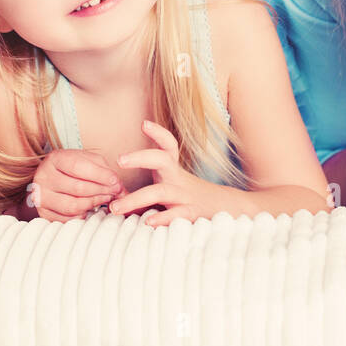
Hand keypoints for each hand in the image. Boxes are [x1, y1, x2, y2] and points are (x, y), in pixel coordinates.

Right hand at [28, 149, 124, 221]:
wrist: (52, 176)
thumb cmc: (73, 167)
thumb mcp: (88, 160)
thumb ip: (105, 171)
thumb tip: (121, 190)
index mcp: (54, 159)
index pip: (78, 167)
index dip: (100, 175)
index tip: (115, 181)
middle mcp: (43, 178)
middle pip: (78, 188)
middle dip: (101, 191)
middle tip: (115, 191)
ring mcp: (41, 197)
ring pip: (73, 206)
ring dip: (95, 203)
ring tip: (106, 199)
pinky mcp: (44, 213)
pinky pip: (67, 219)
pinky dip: (83, 215)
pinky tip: (91, 208)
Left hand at [107, 121, 235, 225]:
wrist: (230, 210)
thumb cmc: (193, 199)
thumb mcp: (174, 187)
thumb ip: (150, 189)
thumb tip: (115, 195)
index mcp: (174, 171)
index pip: (168, 146)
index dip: (158, 133)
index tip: (144, 124)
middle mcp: (179, 180)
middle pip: (162, 160)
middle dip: (140, 157)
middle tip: (120, 160)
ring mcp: (186, 197)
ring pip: (161, 192)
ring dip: (136, 198)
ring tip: (116, 207)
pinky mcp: (192, 215)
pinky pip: (177, 214)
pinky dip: (162, 218)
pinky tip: (148, 221)